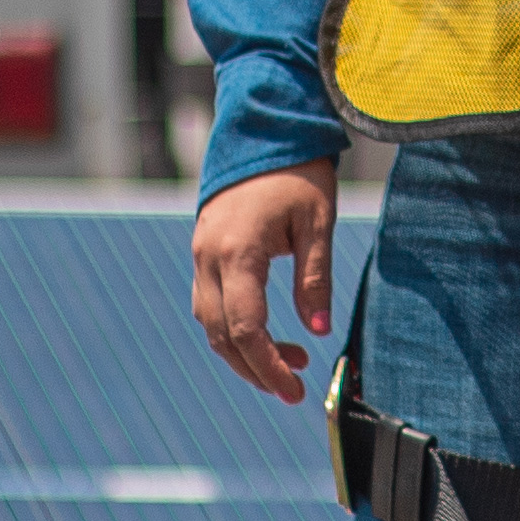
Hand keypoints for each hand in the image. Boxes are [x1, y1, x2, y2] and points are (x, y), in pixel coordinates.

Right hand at [190, 163, 339, 399]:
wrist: (262, 129)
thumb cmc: (297, 172)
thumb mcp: (318, 224)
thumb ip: (314, 279)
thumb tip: (318, 331)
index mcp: (238, 251)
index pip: (246, 328)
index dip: (268, 366)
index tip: (295, 390)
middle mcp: (209, 257)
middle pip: (221, 335)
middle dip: (255, 368)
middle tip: (293, 387)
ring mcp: (201, 253)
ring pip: (210, 323)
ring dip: (244, 351)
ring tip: (291, 360)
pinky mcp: (204, 251)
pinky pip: (210, 303)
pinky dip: (234, 328)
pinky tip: (267, 334)